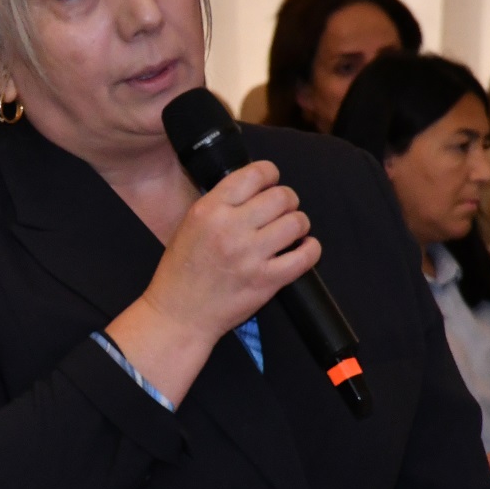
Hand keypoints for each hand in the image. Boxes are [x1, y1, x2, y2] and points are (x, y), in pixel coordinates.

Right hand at [106, 161, 318, 402]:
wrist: (178, 314)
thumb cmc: (181, 272)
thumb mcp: (190, 225)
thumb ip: (219, 204)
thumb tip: (253, 189)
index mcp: (209, 210)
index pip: (255, 174)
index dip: (270, 174)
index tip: (272, 181)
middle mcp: (231, 228)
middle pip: (281, 196)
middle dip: (287, 200)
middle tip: (283, 209)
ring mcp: (250, 255)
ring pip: (297, 222)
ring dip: (299, 223)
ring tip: (291, 230)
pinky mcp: (266, 280)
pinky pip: (305, 257)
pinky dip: (311, 249)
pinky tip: (304, 248)